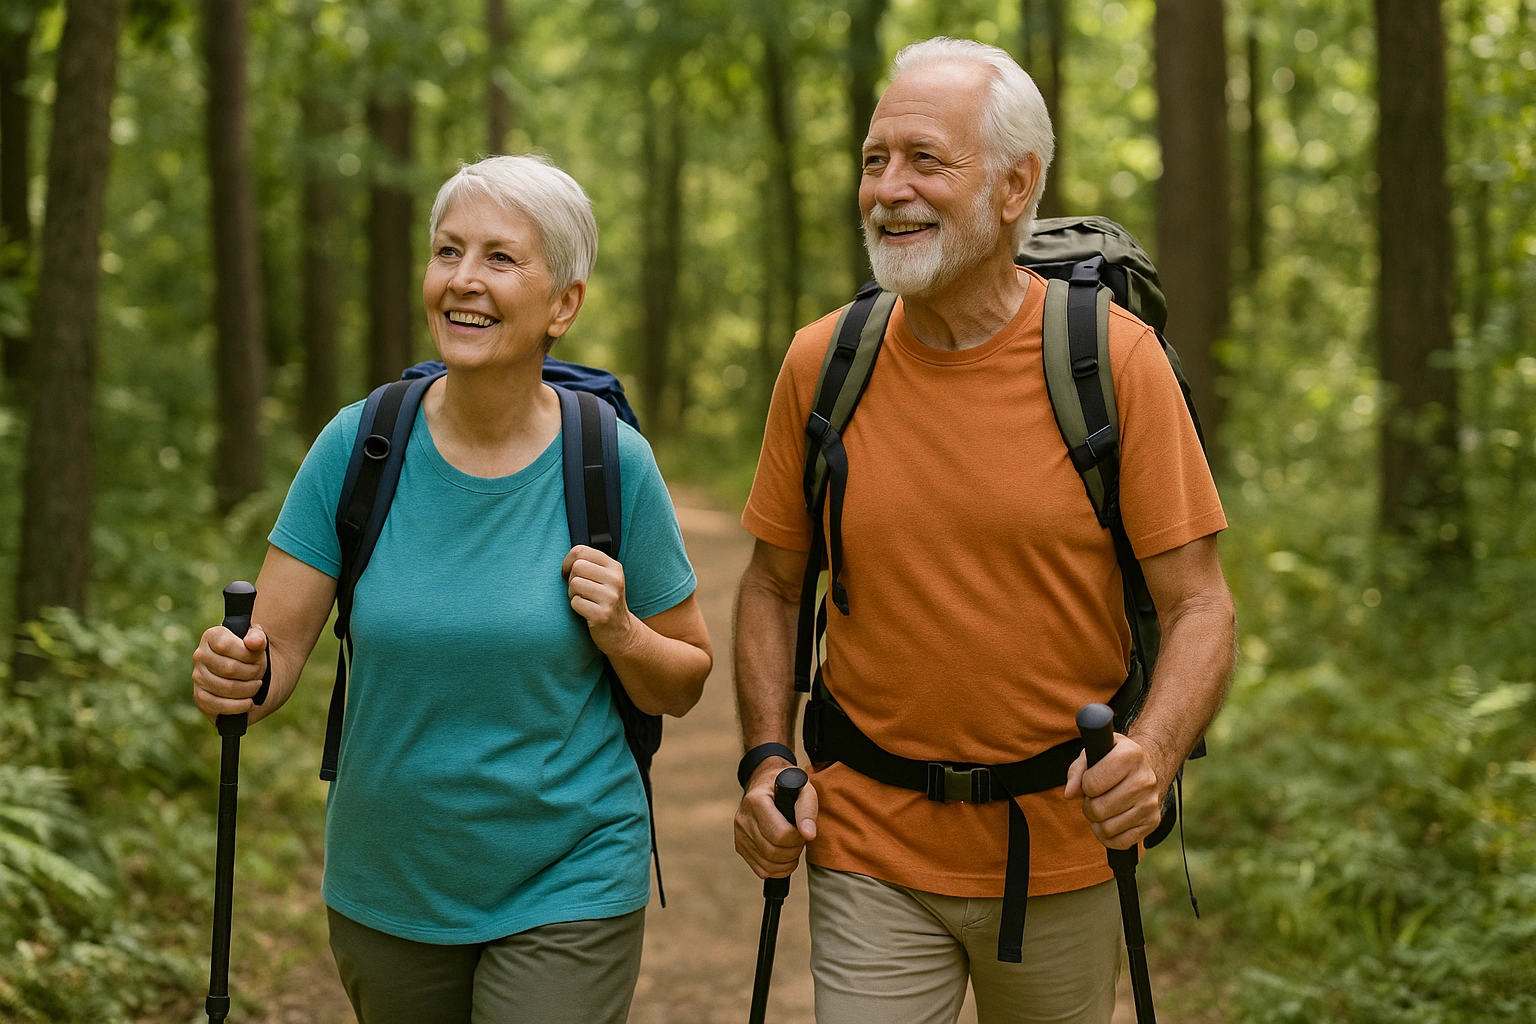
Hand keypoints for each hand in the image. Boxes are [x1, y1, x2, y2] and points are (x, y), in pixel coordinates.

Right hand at [191, 623, 267, 723]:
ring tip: (256, 685)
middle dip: (251, 673)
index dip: (246, 654)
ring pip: (225, 687)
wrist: (249, 672)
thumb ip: (258, 637)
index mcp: (212, 636)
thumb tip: (255, 642)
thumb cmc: (252, 653)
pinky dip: (237, 706)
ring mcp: (198, 677)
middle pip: (229, 668)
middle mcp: (200, 655)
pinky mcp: (200, 697)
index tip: (257, 657)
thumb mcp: (258, 640)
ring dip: (248, 689)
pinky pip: (216, 704)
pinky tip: (248, 702)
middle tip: (260, 673)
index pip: (225, 645)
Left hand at [563, 545, 636, 653]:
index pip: (580, 551)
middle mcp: (615, 579)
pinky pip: (575, 602)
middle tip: (579, 590)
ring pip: (574, 584)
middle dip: (571, 579)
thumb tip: (567, 558)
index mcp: (614, 567)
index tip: (569, 573)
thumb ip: (590, 564)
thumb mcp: (605, 578)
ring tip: (584, 600)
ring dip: (572, 594)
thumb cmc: (605, 601)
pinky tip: (586, 611)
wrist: (620, 631)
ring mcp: (610, 597)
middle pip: (577, 566)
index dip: (567, 562)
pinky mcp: (602, 614)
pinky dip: (575, 607)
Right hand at [733, 758, 818, 878]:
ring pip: (767, 865)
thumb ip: (807, 810)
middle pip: (773, 852)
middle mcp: (743, 819)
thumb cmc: (787, 787)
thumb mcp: (803, 790)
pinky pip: (761, 870)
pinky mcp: (740, 846)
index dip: (798, 838)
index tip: (803, 830)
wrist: (765, 784)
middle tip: (800, 839)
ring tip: (793, 847)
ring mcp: (739, 834)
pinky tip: (785, 856)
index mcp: (756, 801)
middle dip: (794, 851)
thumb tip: (809, 835)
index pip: (780, 834)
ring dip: (787, 862)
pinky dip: (778, 869)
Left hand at [1063, 732, 1163, 849]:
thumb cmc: (1113, 760)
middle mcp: (1144, 780)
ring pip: (1107, 829)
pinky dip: (1108, 837)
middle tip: (1094, 798)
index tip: (1090, 781)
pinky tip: (1110, 822)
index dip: (1084, 786)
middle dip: (1089, 806)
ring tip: (1103, 808)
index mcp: (1130, 755)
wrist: (1146, 767)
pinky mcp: (1153, 822)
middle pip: (1098, 809)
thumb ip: (1077, 770)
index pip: (1092, 784)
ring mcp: (1150, 803)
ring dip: (1098, 822)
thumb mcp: (1094, 753)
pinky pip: (1121, 843)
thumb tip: (1070, 793)